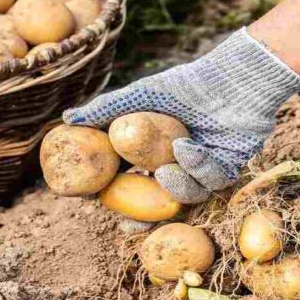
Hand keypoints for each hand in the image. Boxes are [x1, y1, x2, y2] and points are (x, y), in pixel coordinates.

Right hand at [63, 28, 299, 202]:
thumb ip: (106, 110)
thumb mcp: (141, 96)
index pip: (128, 179)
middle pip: (156, 200)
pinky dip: (197, 167)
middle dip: (143, 217)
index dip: (111, 194)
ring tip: (165, 169)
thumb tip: (67, 119)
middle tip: (128, 223)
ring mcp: (201, 168)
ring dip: (175, 187)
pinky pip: (209, 182)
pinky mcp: (227, 169)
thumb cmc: (185, 84)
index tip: (93, 200)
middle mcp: (176, 164)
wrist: (232, 76)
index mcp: (154, 151)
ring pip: (184, 195)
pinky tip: (190, 147)